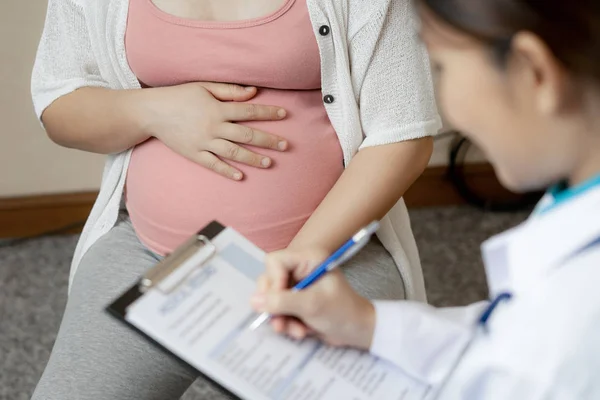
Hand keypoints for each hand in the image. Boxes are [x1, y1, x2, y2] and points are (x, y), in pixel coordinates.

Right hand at [139, 82, 287, 179]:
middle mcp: (213, 127)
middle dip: (268, 140)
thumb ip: (229, 91)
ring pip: (233, 153)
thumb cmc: (179, 96)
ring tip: (268, 163)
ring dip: (252, 158)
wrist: (151, 112)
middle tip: (285, 145)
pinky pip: (214, 165)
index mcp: (217, 109)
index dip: (268, 113)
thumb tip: (253, 92)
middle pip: (246, 135)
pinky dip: (227, 171)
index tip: (285, 115)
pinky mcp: (194, 154)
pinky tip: (241, 176)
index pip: (249, 111)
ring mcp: (204, 143)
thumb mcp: (204, 87)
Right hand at [251, 249, 375, 349]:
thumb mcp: (312, 305)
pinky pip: (277, 310)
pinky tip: (301, 331)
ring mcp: (296, 285)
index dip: (272, 281)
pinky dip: (286, 323)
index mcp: (308, 259)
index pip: (275, 261)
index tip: (278, 301)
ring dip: (281, 318)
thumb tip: (254, 300)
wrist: (357, 331)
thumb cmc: (342, 312)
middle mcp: (299, 268)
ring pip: (271, 298)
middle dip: (275, 305)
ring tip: (297, 330)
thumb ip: (282, 301)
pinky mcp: (294, 300)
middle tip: (280, 323)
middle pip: (269, 280)